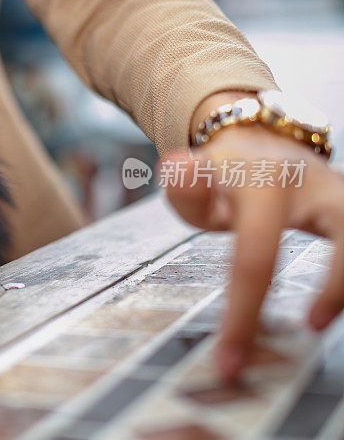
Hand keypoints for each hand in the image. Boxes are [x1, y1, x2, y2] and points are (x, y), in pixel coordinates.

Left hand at [164, 96, 343, 382]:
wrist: (254, 142)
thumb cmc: (218, 176)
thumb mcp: (190, 179)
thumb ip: (184, 186)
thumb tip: (178, 168)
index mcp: (264, 183)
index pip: (255, 257)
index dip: (242, 315)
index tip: (228, 363)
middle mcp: (314, 186)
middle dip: (338, 285)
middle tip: (311, 327)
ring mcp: (341, 195)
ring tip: (324, 320)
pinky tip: (333, 305)